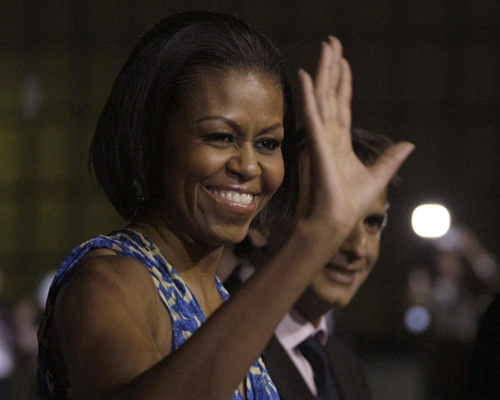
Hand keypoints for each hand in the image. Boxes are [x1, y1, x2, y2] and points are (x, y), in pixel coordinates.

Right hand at [298, 37, 413, 236]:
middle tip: (331, 42)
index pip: (341, 104)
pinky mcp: (317, 144)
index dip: (343, 82)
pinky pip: (312, 116)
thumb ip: (390, 157)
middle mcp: (328, 134)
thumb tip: (409, 144)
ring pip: (322, 98)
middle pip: (330, 94)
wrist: (338, 218)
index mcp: (340, 140)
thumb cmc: (352, 202)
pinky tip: (306, 77)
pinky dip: (309, 96)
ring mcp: (321, 137)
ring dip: (323, 72)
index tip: (344, 61)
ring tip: (325, 48)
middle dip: (331, 68)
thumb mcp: (379, 174)